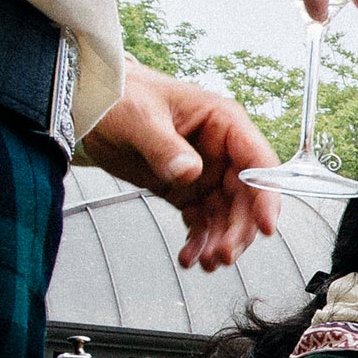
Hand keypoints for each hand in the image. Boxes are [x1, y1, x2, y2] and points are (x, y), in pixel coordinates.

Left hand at [83, 60, 278, 269]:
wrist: (91, 104)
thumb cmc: (119, 96)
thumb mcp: (138, 118)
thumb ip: (164, 146)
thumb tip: (190, 172)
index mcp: (222, 123)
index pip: (258, 162)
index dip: (267, 195)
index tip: (266, 226)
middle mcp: (221, 150)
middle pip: (246, 197)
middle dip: (239, 229)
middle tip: (224, 255)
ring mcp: (206, 172)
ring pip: (227, 215)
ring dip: (221, 241)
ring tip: (206, 262)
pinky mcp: (187, 190)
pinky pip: (202, 221)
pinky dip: (199, 241)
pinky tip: (189, 257)